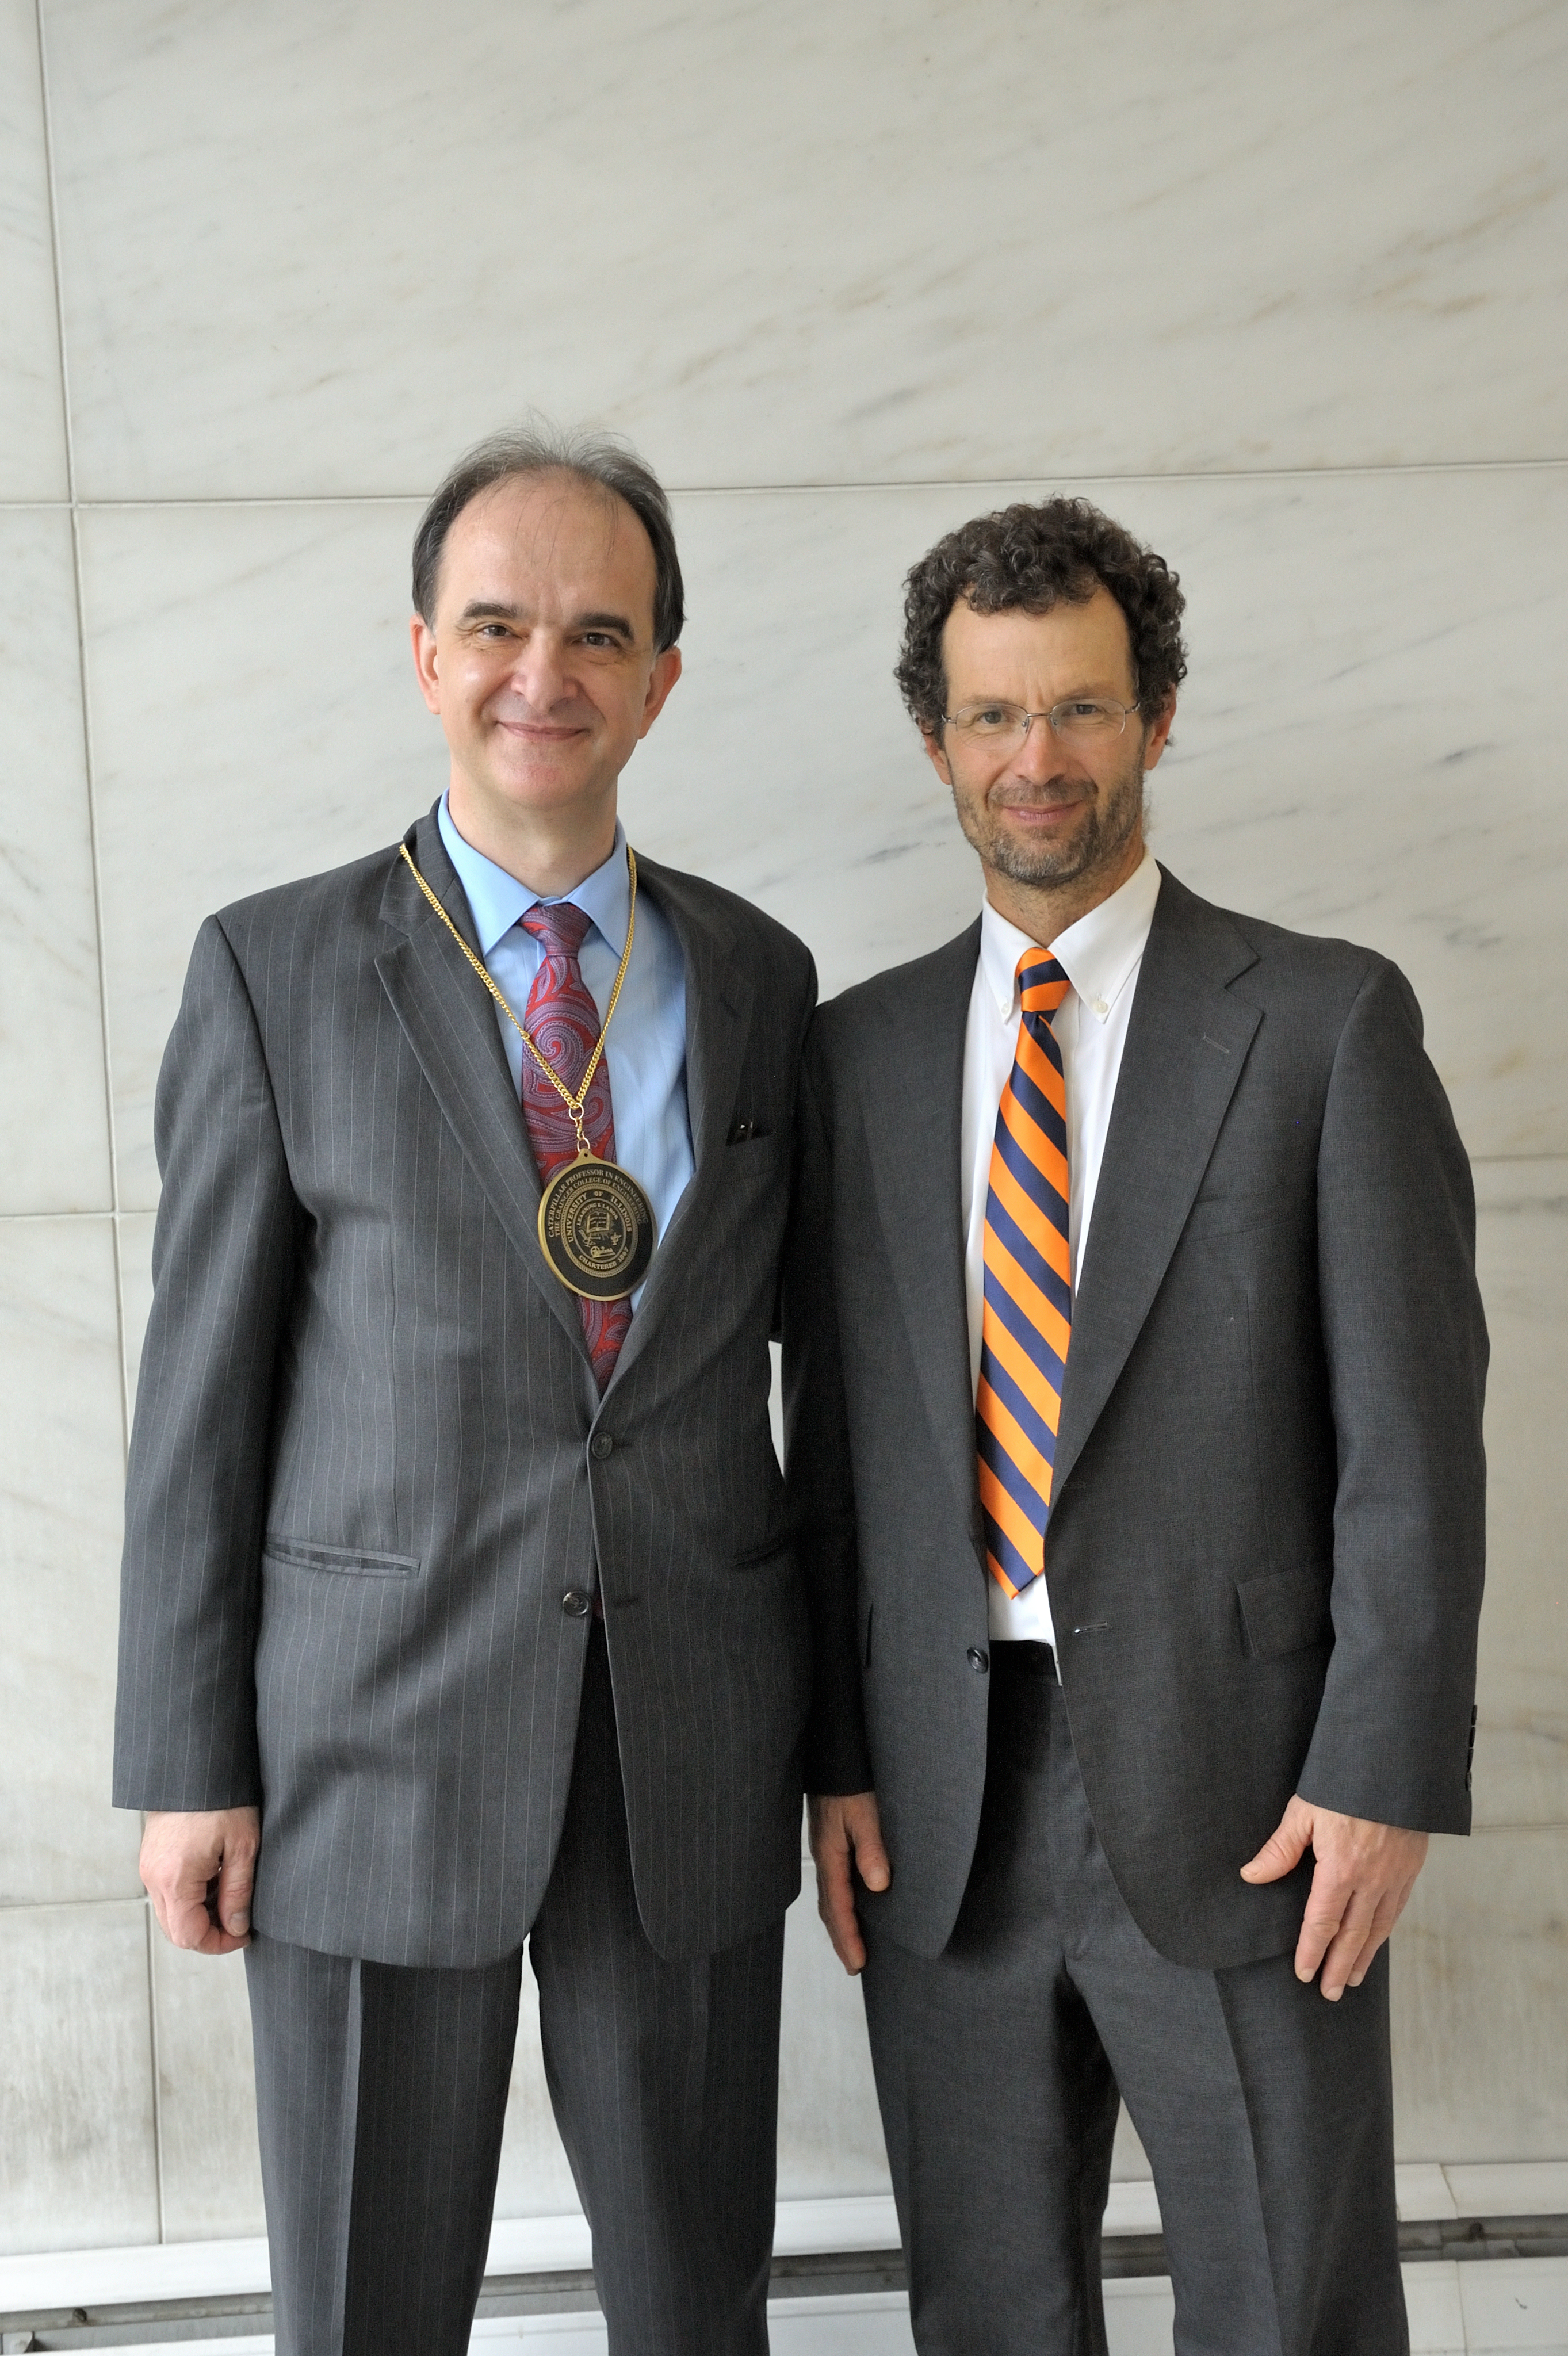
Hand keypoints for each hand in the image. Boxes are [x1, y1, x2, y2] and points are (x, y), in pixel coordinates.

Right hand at [139, 1807, 260, 1953]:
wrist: (194, 1765)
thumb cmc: (223, 1800)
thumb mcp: (243, 1846)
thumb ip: (238, 1893)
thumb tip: (236, 1927)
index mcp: (175, 1879)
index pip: (190, 1936)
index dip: (219, 1943)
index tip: (244, 1933)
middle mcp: (153, 1878)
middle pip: (176, 1930)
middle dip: (209, 1933)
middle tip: (239, 1919)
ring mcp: (148, 1868)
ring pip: (171, 1913)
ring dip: (199, 1915)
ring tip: (229, 1893)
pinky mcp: (150, 1858)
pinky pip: (167, 1893)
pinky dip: (189, 1897)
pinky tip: (214, 1878)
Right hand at [808, 1791, 890, 1974]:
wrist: (833, 1757)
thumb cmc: (850, 1783)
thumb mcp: (864, 1813)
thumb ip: (871, 1848)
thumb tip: (878, 1886)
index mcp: (830, 1857)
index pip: (838, 1907)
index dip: (848, 1937)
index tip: (857, 1964)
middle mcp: (825, 1858)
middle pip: (830, 1908)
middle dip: (842, 1938)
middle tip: (855, 1966)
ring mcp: (826, 1851)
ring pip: (831, 1897)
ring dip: (841, 1923)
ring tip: (852, 1945)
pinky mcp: (832, 1842)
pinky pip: (835, 1883)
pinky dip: (841, 1903)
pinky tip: (853, 1905)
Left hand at [1241, 1794, 1427, 2000]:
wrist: (1393, 1763)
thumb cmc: (1343, 1784)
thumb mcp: (1304, 1811)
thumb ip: (1279, 1849)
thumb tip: (1251, 1876)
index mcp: (1341, 1867)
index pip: (1323, 1921)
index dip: (1312, 1950)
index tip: (1304, 1973)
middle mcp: (1372, 1879)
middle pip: (1353, 1935)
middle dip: (1339, 1967)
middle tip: (1330, 1993)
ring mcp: (1395, 1875)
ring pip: (1378, 1928)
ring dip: (1364, 1957)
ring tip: (1352, 1979)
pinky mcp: (1411, 1868)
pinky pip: (1396, 1909)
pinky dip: (1385, 1932)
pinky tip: (1376, 1942)